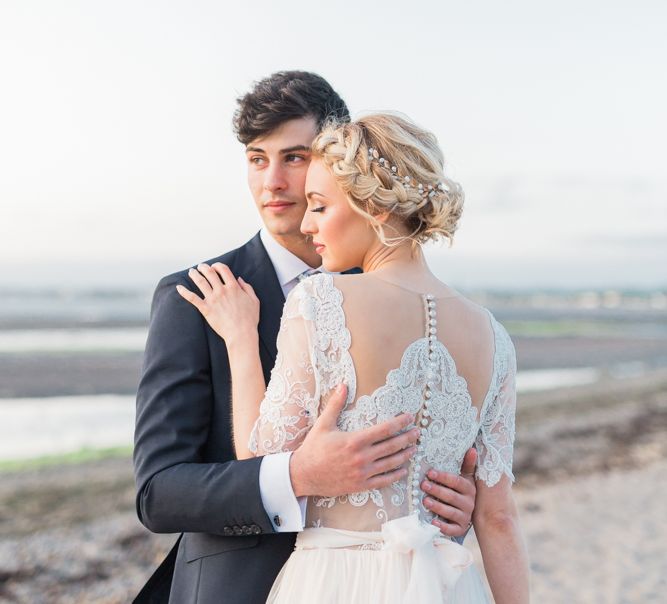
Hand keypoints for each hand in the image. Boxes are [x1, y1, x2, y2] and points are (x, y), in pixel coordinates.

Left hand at [176, 263, 258, 347]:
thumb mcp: (254, 300)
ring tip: (191, 272)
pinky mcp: (206, 309)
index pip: (223, 269)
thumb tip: (239, 279)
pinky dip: (184, 292)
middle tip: (200, 266)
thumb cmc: (249, 319)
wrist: (241, 334)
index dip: (217, 265)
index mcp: (234, 287)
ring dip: (194, 275)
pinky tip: (179, 287)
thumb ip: (247, 287)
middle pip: (210, 273)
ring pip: (200, 282)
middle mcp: (222, 291)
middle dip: (204, 267)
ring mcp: (213, 300)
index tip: (214, 266)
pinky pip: (192, 298)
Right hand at [290, 384, 419, 497]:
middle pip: (392, 445)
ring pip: (391, 463)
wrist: (303, 475)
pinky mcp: (361, 485)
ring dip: (405, 455)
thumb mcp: (324, 424)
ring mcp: (363, 472)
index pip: (385, 429)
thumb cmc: (313, 448)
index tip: (409, 417)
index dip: (400, 422)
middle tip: (418, 432)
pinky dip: (396, 475)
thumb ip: (336, 404)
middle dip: (408, 438)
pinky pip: (384, 480)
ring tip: (414, 448)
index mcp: (355, 440)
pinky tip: (404, 470)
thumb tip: (343, 385)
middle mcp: (362, 457)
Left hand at [421, 447, 476, 537]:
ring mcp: (465, 517)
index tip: (430, 472)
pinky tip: (433, 521)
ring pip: (451, 512)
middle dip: (437, 490)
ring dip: (438, 506)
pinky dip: (443, 527)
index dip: (443, 477)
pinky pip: (452, 529)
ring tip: (425, 501)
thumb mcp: (465, 478)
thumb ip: (467, 465)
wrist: (466, 514)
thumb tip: (472, 449)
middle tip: (424, 485)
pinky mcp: (460, 529)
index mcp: (469, 489)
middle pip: (452, 497)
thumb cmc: (461, 492)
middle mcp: (469, 503)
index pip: (457, 482)